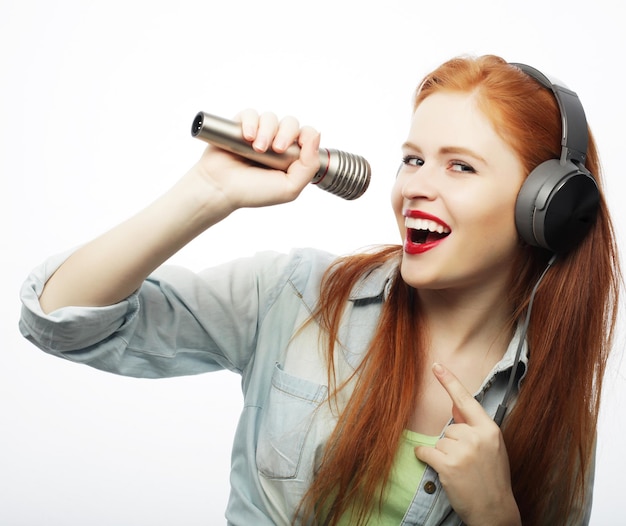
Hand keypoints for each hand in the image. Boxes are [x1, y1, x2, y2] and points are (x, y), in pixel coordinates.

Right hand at [192, 109, 320, 210]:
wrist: (221, 189)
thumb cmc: (252, 192)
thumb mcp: (289, 188)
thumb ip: (309, 166)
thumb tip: (316, 135)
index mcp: (290, 157)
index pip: (307, 136)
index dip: (306, 137)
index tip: (298, 146)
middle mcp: (275, 143)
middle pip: (290, 123)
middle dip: (286, 133)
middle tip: (276, 149)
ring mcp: (258, 134)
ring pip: (271, 117)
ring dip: (266, 131)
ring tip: (257, 148)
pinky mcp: (240, 127)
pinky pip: (250, 113)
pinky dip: (251, 122)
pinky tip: (247, 136)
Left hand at [414, 363, 520, 525]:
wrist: (495, 512)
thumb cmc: (493, 479)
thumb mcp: (491, 448)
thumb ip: (473, 426)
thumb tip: (455, 404)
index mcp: (490, 430)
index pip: (467, 400)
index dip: (450, 381)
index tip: (436, 365)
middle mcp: (477, 437)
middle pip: (449, 428)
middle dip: (453, 445)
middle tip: (468, 464)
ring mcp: (463, 451)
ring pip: (439, 441)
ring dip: (443, 456)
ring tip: (461, 471)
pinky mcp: (448, 465)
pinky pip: (426, 452)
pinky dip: (426, 459)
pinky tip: (441, 471)